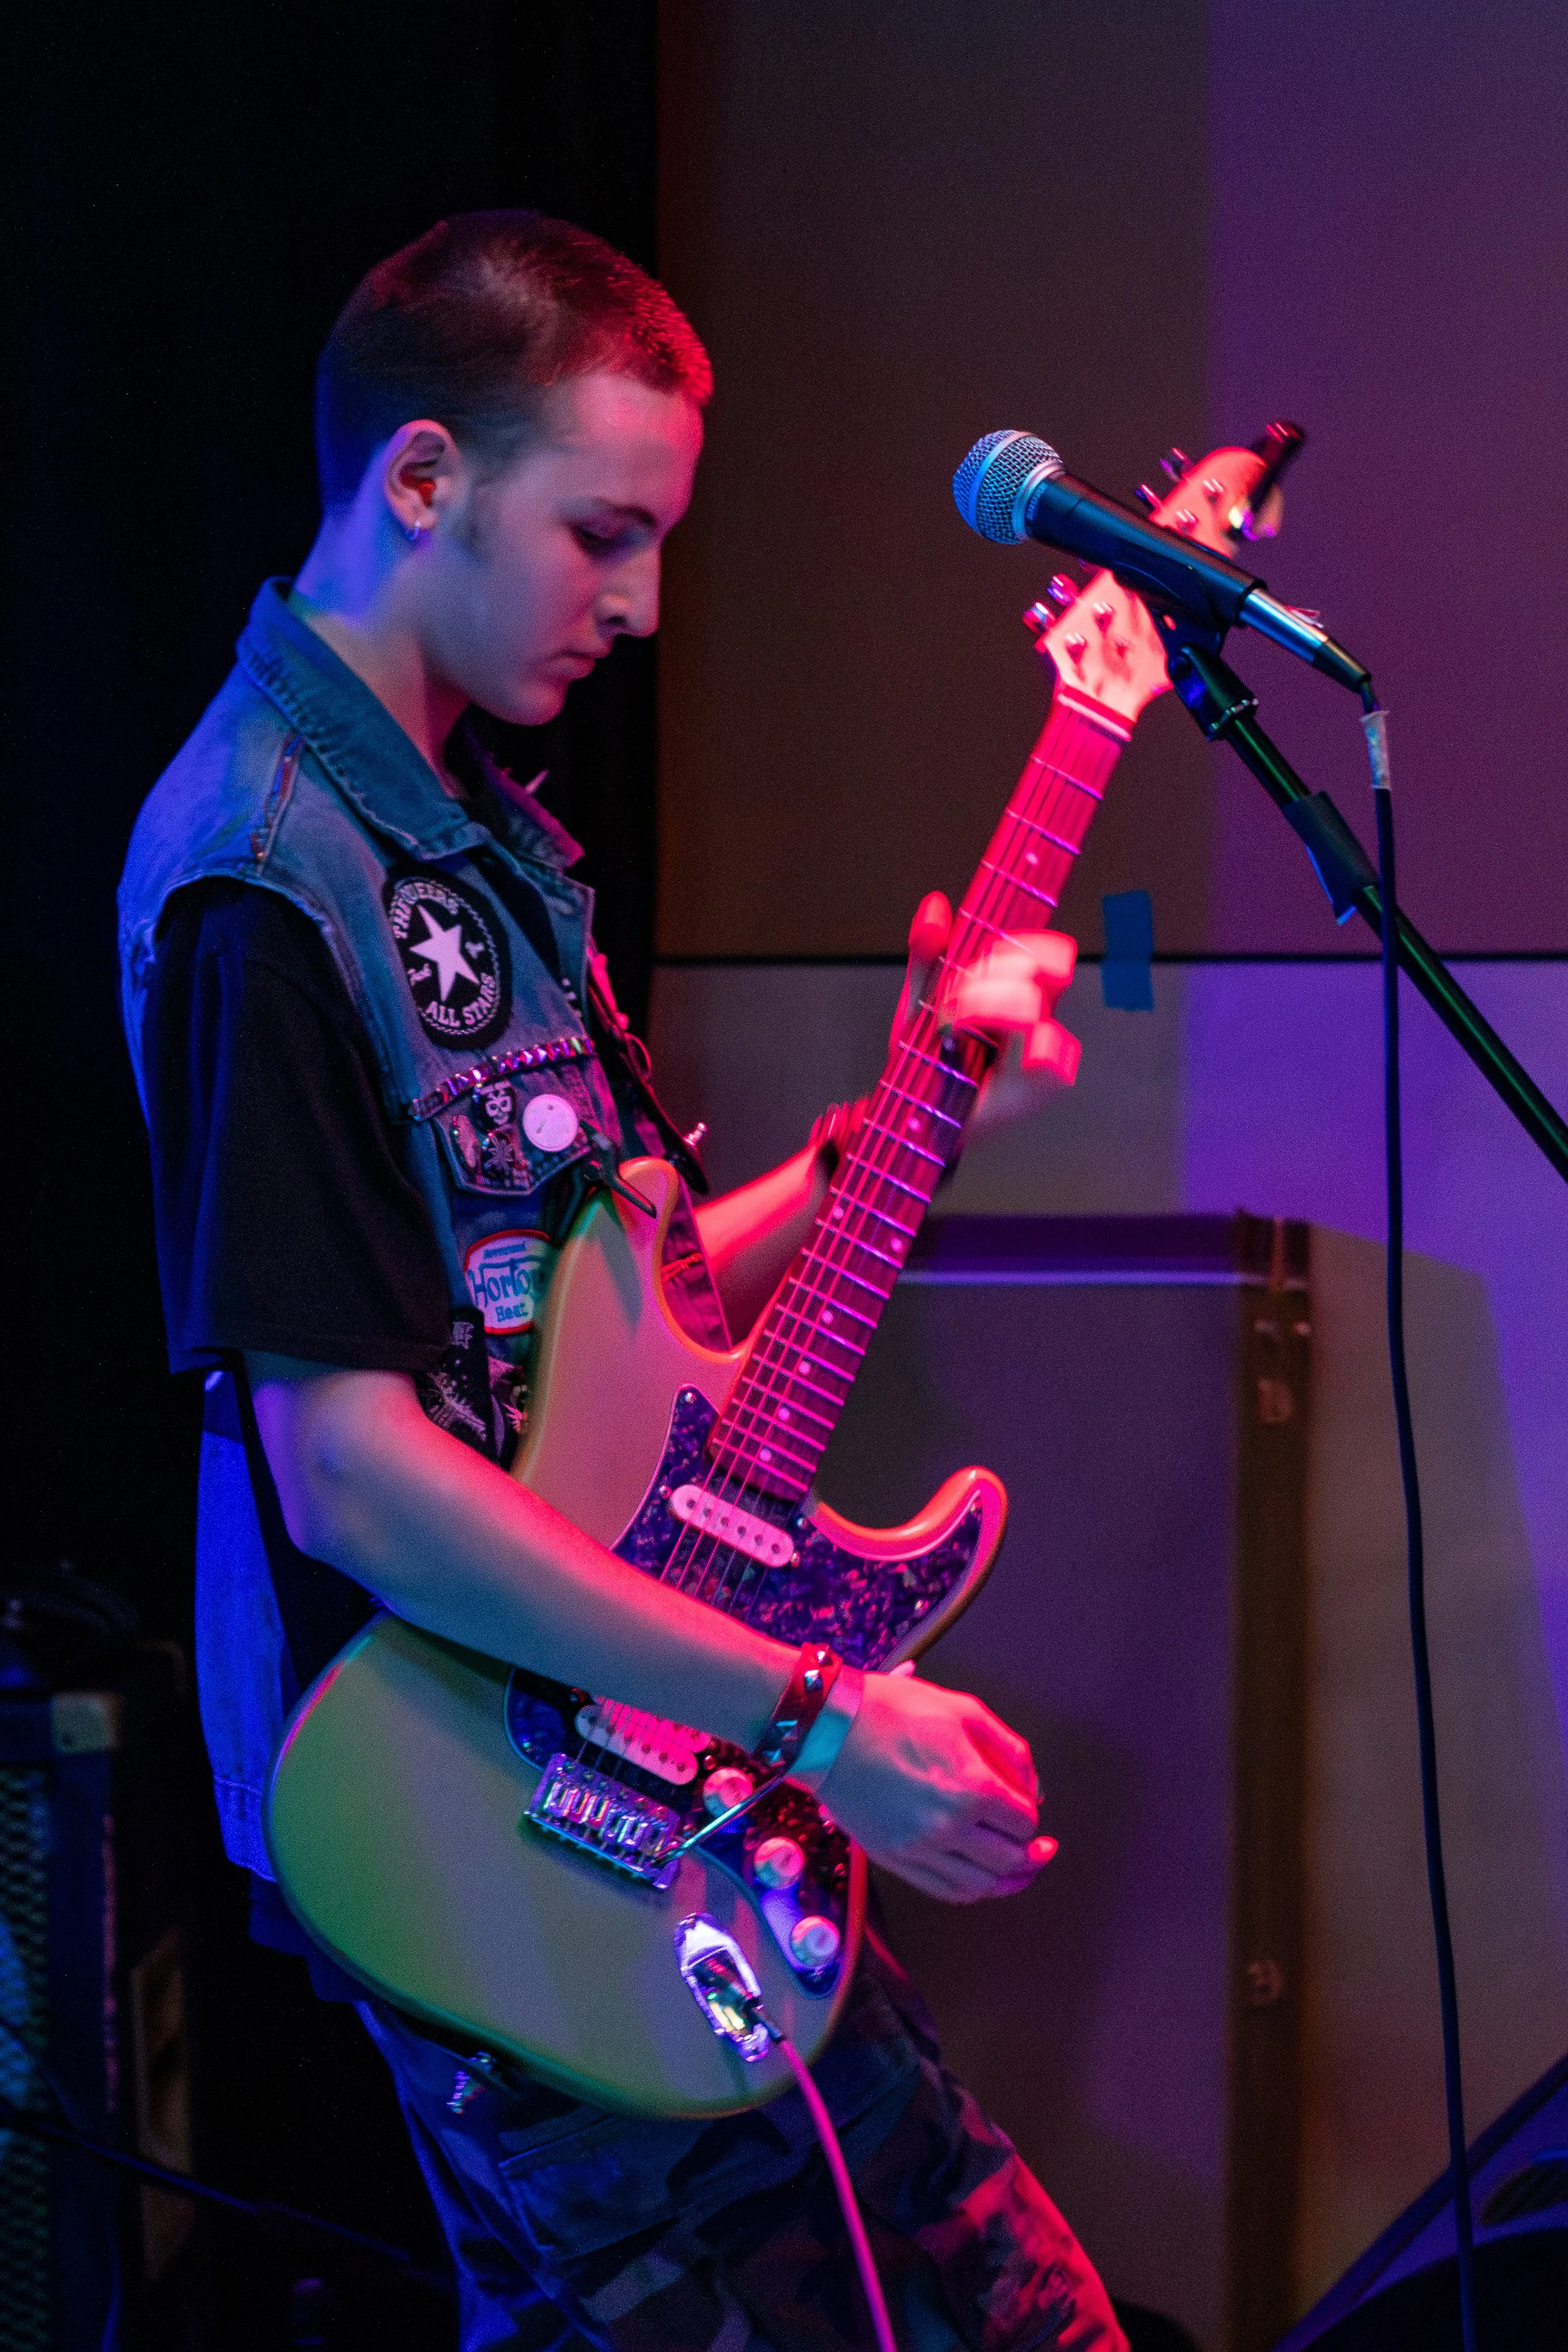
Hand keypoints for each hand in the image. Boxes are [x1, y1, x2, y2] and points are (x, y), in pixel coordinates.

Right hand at [807, 1662, 1057, 1901]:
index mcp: (971, 1787)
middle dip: (1030, 1854)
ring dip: (1006, 1882)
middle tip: (1039, 1849)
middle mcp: (948, 1826)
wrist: (829, 1727)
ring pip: (979, 1886)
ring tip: (1017, 1871)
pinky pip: (944, 1890)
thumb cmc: (891, 1710)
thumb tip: (1031, 1785)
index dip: (1031, 1815)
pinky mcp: (893, 1858)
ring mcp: (918, 1848)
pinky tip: (979, 1880)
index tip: (1025, 1805)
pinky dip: (970, 1891)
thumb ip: (1007, 1748)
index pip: (1023, 1821)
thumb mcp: (962, 1710)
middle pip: (1008, 1860)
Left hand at [897, 890, 1079, 1144]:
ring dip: (989, 1005)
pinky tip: (998, 1052)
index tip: (995, 947)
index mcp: (1011, 994)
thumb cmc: (923, 1058)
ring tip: (951, 1024)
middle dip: (989, 978)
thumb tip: (935, 905)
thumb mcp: (917, 1000)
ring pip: (1036, 1010)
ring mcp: (1034, 1057)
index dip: (1028, 943)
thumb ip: (927, 954)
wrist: (907, 1113)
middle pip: (1036, 975)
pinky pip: (1054, 1065)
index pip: (1038, 955)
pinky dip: (1032, 1051)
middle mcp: (1031, 1022)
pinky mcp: (1032, 1093)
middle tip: (953, 998)